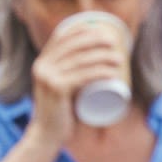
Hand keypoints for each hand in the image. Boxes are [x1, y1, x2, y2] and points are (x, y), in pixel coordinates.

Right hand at [26, 19, 131, 147]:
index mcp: (41, 62)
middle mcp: (41, 66)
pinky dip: (99, 72)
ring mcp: (47, 77)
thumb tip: (87, 66)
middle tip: (114, 42)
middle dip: (94, 39)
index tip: (98, 28)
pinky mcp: (56, 89)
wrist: (47, 133)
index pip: (60, 38)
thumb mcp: (57, 87)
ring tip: (120, 59)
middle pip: (72, 46)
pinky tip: (112, 73)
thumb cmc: (59, 111)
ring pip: (80, 60)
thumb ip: (65, 76)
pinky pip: (81, 76)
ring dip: (102, 56)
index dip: (79, 29)